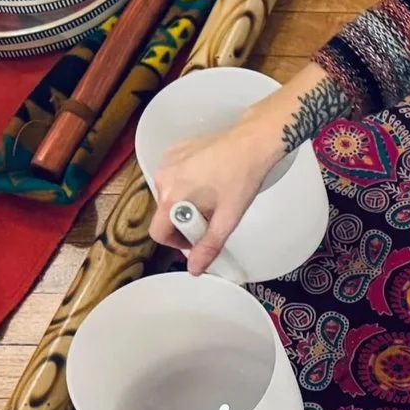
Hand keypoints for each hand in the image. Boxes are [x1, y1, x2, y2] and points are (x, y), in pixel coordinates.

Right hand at [149, 120, 284, 275]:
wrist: (251, 140)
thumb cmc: (242, 178)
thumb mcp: (228, 218)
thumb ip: (209, 245)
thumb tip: (194, 268)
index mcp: (171, 199)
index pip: (158, 233)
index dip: (177, 243)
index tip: (196, 238)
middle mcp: (162, 179)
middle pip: (165, 214)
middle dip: (185, 221)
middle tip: (212, 215)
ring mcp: (166, 162)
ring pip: (169, 194)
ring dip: (185, 201)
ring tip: (212, 195)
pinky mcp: (174, 149)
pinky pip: (173, 175)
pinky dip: (186, 182)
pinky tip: (208, 177)